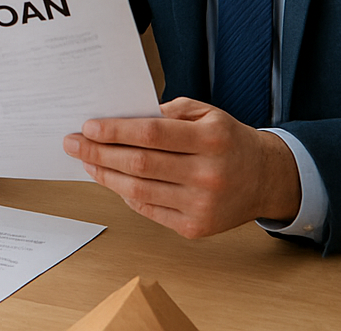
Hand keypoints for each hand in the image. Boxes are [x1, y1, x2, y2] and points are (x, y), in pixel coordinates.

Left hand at [62, 97, 300, 238]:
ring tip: (86, 161)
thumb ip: (168, 112)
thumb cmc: (229, 141)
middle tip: (73, 143)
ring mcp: (202, 205)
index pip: (151, 134)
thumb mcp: (207, 113)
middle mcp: (208, 174)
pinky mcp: (195, 228)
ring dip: (105, 174)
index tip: (88, 127)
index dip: (115, 131)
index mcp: (211, 140)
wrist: (266, 178)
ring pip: (138, 190)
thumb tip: (122, 117)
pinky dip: (125, 194)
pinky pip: (148, 209)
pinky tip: (112, 180)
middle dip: (98, 152)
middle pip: (139, 164)